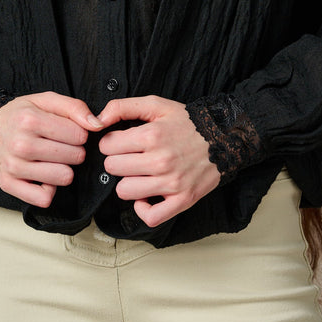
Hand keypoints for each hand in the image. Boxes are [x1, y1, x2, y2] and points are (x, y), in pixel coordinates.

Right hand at [0, 92, 102, 208]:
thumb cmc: (22, 114)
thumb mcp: (46, 100)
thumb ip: (75, 108)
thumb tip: (97, 125)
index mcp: (29, 119)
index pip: (79, 135)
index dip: (79, 134)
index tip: (68, 132)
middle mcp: (20, 144)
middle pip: (74, 156)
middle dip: (73, 151)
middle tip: (60, 146)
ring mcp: (13, 166)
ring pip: (63, 177)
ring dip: (64, 170)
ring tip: (53, 160)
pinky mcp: (8, 185)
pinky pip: (44, 198)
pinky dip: (48, 189)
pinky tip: (43, 176)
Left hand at [97, 95, 219, 227]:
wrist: (224, 138)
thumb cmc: (187, 122)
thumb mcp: (156, 104)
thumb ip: (123, 106)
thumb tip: (97, 119)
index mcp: (151, 135)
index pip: (107, 146)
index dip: (111, 142)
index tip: (122, 142)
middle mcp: (160, 160)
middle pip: (112, 168)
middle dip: (118, 161)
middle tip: (131, 157)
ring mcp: (171, 183)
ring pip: (124, 191)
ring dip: (128, 182)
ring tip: (139, 174)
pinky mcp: (182, 200)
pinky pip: (150, 217)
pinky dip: (143, 209)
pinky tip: (145, 196)